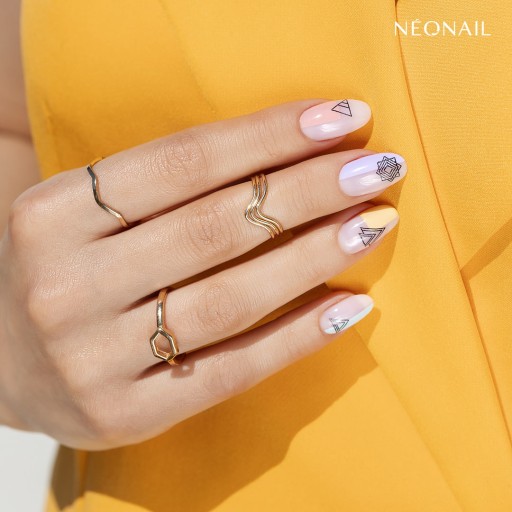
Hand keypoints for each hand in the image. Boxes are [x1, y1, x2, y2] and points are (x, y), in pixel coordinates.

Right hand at [0, 99, 405, 448]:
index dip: (269, 136)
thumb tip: (282, 155)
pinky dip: (297, 338)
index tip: (340, 119)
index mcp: (53, 214)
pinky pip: (230, 371)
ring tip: (373, 225)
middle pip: (214, 226)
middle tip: (375, 168)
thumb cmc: (66, 271)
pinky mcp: (124, 414)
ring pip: (230, 299)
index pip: (182, 161)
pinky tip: (350, 307)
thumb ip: (162, 190)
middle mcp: (66, 284)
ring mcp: (91, 358)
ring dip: (315, 258)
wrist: (3, 358)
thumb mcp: (87, 214)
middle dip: (308, 190)